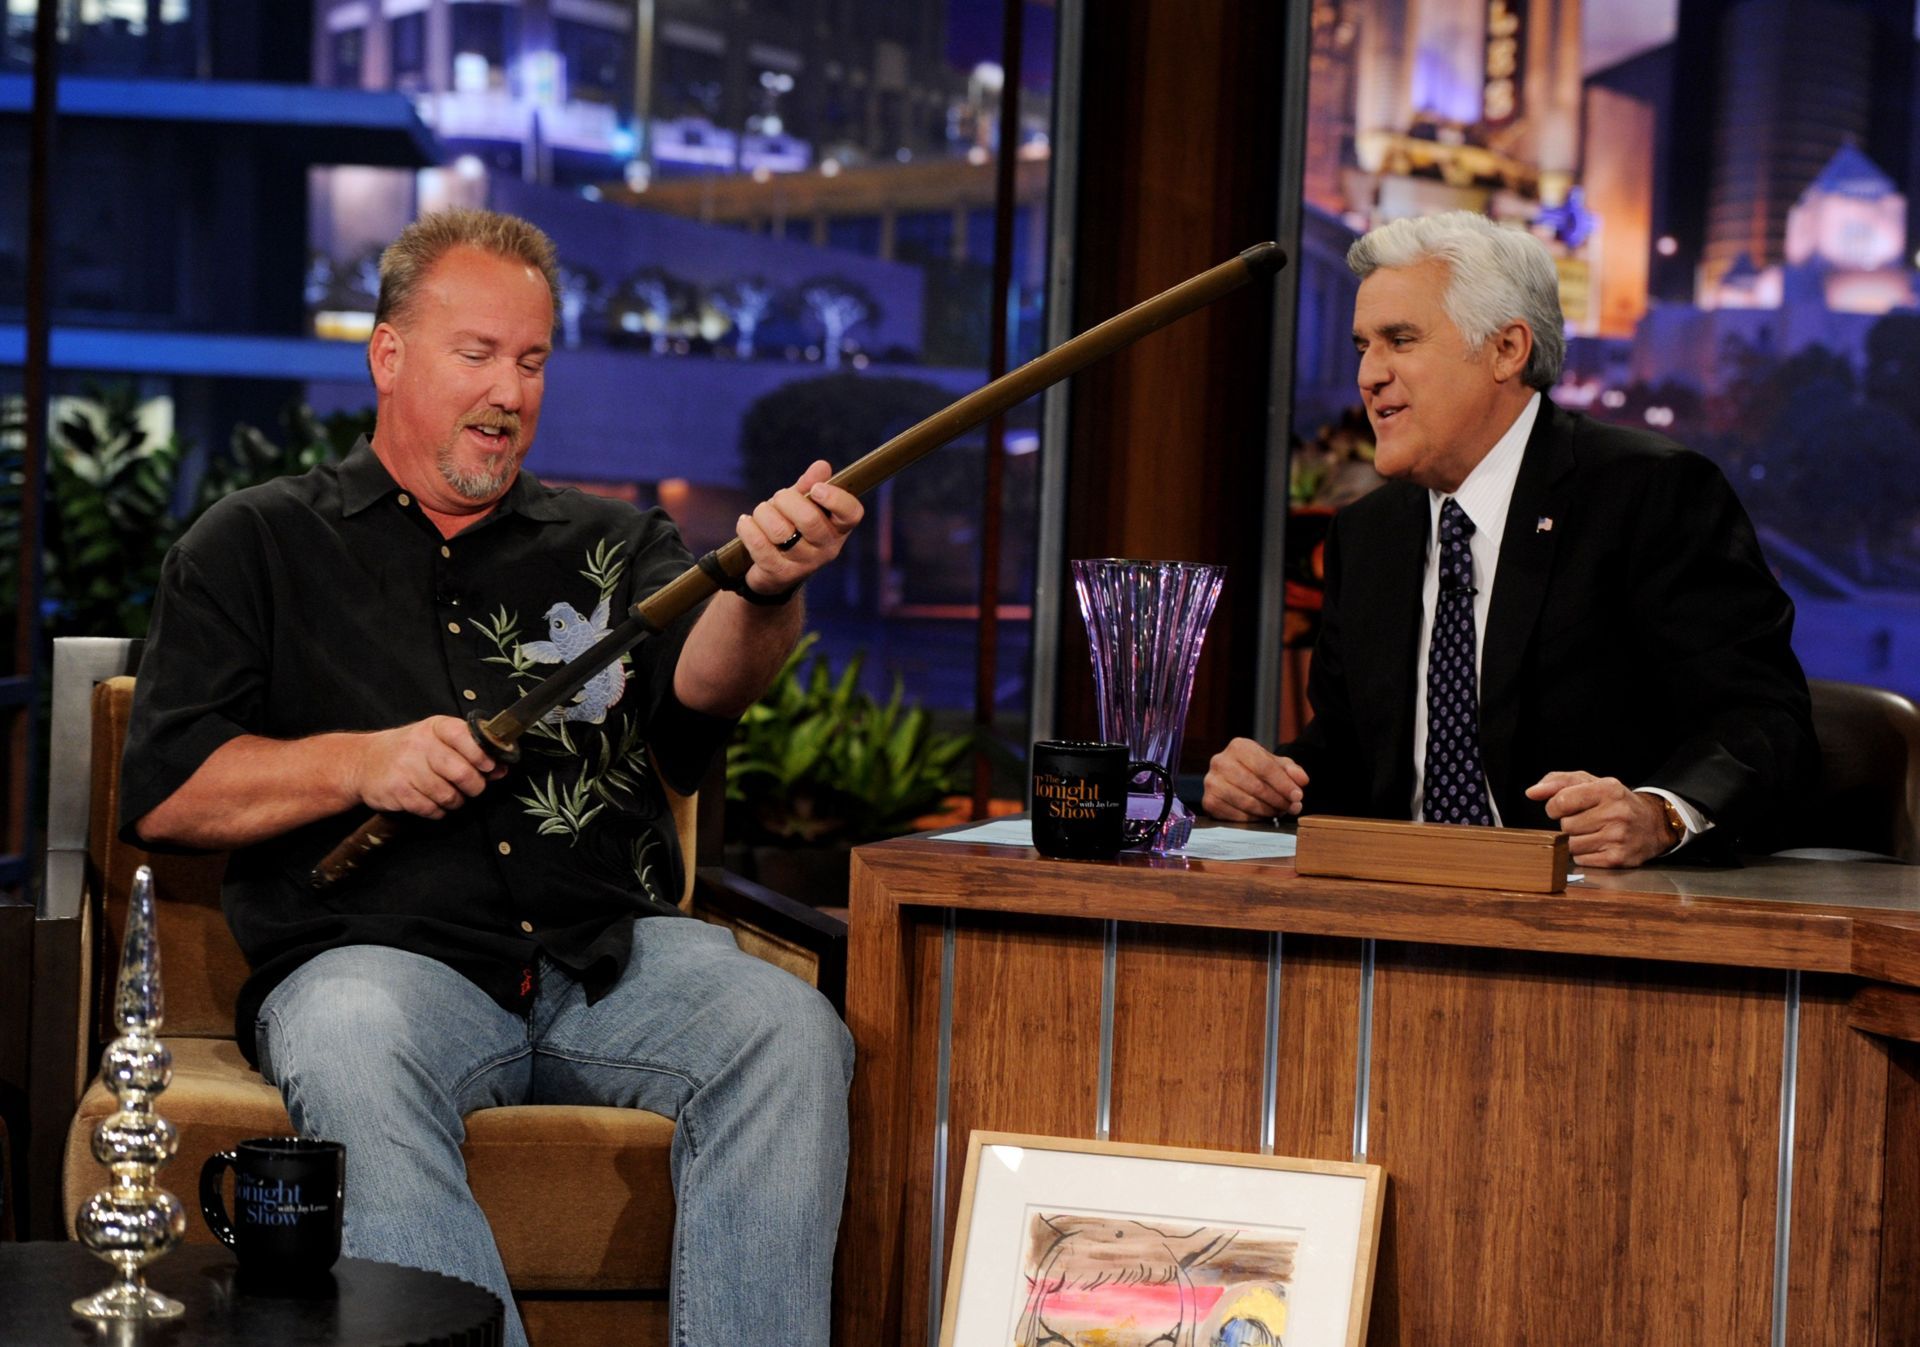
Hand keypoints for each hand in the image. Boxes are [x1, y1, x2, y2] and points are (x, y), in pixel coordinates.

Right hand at [351, 716, 503, 818]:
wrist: (363, 762)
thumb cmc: (410, 751)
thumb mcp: (438, 741)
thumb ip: (471, 752)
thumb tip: (502, 768)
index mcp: (436, 727)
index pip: (467, 737)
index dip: (484, 756)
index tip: (490, 767)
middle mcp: (421, 744)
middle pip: (463, 773)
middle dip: (475, 787)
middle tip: (472, 788)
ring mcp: (407, 768)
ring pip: (449, 795)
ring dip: (455, 801)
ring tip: (449, 795)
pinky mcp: (397, 790)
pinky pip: (431, 809)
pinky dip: (437, 811)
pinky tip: (431, 802)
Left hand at [737, 459, 863, 597]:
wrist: (774, 571)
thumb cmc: (792, 527)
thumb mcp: (803, 504)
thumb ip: (811, 485)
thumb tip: (822, 467)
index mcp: (838, 527)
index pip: (851, 514)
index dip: (835, 498)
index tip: (816, 488)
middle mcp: (827, 548)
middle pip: (809, 519)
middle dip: (786, 500)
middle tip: (779, 498)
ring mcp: (804, 564)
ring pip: (779, 531)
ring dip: (764, 513)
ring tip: (761, 512)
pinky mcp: (779, 574)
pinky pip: (759, 545)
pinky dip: (747, 528)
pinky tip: (745, 523)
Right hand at [1203, 738, 1309, 819]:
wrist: (1234, 778)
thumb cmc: (1258, 771)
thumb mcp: (1277, 765)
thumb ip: (1292, 771)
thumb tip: (1301, 780)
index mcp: (1239, 747)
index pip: (1265, 767)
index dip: (1284, 784)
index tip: (1298, 796)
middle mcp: (1220, 761)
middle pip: (1256, 786)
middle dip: (1278, 799)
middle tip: (1291, 807)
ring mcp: (1211, 782)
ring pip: (1246, 802)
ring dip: (1267, 810)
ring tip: (1278, 811)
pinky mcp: (1208, 801)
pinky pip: (1235, 815)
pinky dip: (1253, 818)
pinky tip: (1262, 816)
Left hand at [1525, 770, 1673, 867]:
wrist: (1653, 824)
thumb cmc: (1613, 802)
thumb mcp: (1590, 783)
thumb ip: (1557, 782)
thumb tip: (1531, 792)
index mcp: (1608, 789)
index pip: (1561, 801)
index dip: (1555, 807)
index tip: (1563, 807)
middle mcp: (1617, 812)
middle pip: (1565, 825)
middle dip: (1569, 823)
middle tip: (1587, 820)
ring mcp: (1619, 837)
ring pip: (1571, 844)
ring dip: (1576, 840)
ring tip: (1594, 832)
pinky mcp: (1618, 859)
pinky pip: (1581, 859)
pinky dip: (1585, 854)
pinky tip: (1599, 845)